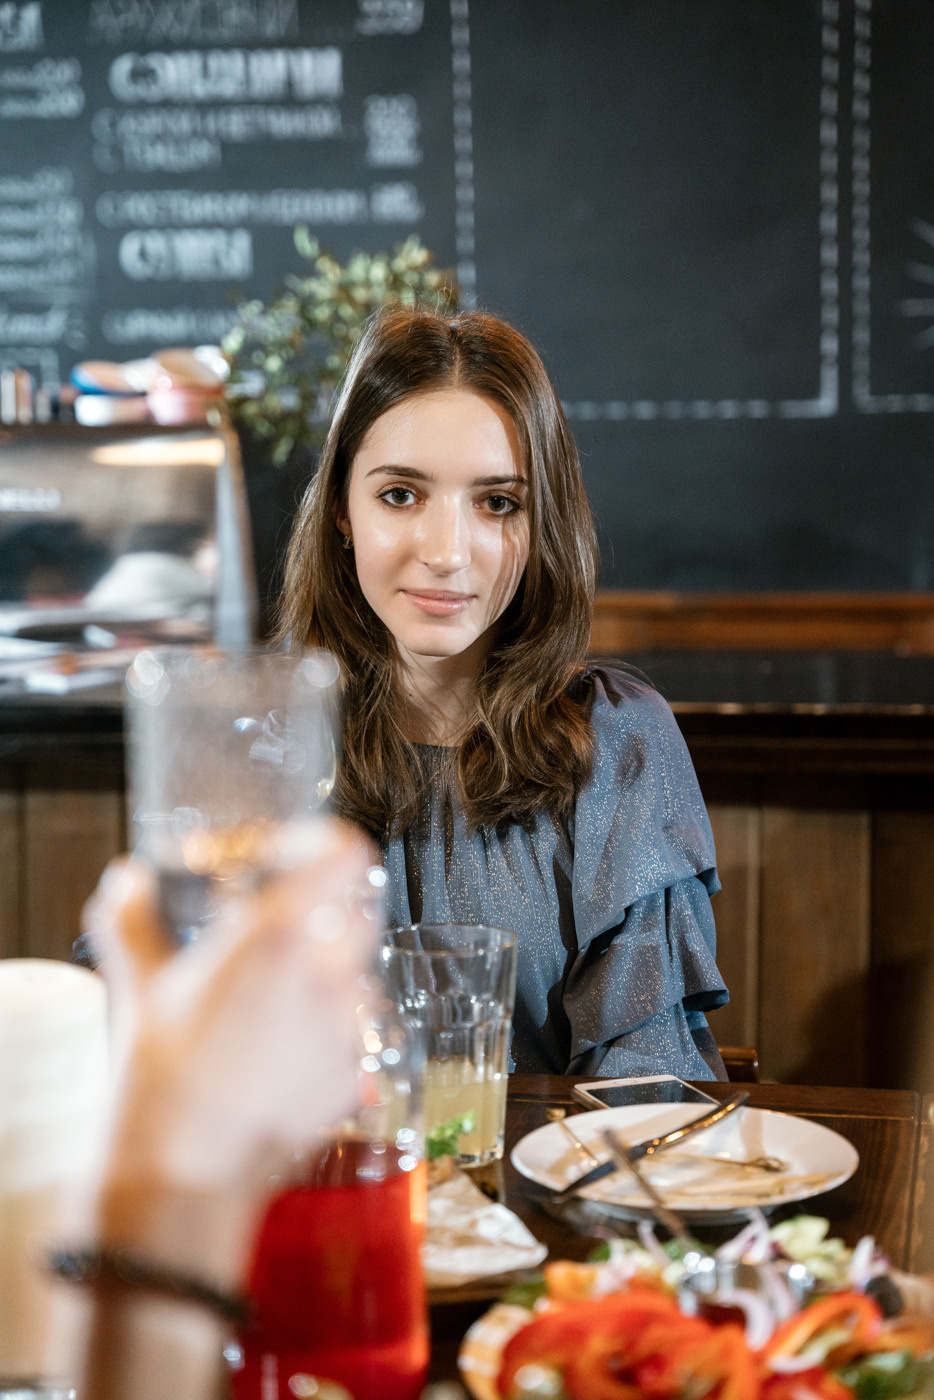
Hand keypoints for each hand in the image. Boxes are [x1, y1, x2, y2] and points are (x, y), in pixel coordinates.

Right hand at [83, 821, 378, 1197]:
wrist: (180, 1175)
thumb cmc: (159, 1081)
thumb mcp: (138, 985)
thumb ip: (133, 920)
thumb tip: (127, 884)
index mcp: (280, 935)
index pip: (345, 856)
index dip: (324, 847)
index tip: (294, 860)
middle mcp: (327, 974)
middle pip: (356, 912)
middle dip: (323, 915)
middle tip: (278, 932)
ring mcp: (346, 1028)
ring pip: (355, 975)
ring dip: (324, 975)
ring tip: (270, 1004)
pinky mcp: (353, 1076)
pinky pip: (352, 1033)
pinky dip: (324, 1031)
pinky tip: (277, 1051)